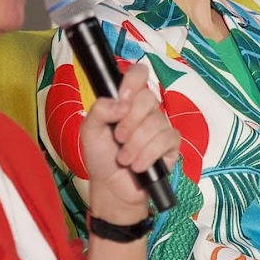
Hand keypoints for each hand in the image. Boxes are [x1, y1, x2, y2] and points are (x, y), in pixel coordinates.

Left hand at [80, 62, 179, 225]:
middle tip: (118, 138)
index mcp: (127, 100)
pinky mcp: (170, 145)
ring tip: (124, 159)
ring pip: (156, 123)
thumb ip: (99, 110)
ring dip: (135, 145)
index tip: (122, 100)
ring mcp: (160, 126)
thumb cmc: (101, 156)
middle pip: (148, 98)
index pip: (139, 74)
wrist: (111, 186)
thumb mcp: (89, 131)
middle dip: (129, 122)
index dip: (133, 81)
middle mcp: (146, 110)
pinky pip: (166, 140)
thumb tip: (119, 103)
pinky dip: (148, 155)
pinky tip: (138, 165)